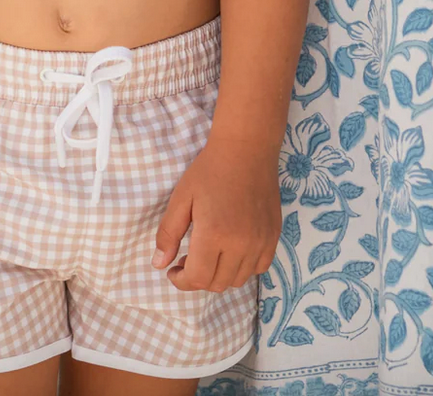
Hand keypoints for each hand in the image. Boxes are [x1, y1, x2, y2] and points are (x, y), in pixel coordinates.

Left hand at [151, 135, 281, 292]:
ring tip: (207, 254)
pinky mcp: (273, 237)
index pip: (198, 279)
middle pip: (217, 283)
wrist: (246, 149)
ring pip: (238, 279)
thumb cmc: (209, 170)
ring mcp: (261, 242)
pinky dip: (242, 267)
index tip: (172, 270)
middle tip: (186, 259)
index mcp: (214, 234)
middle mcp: (241, 245)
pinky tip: (230, 249)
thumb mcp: (181, 198)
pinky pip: (259, 268)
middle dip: (197, 278)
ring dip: (219, 274)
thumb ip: (168, 233)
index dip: (181, 281)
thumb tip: (159, 265)